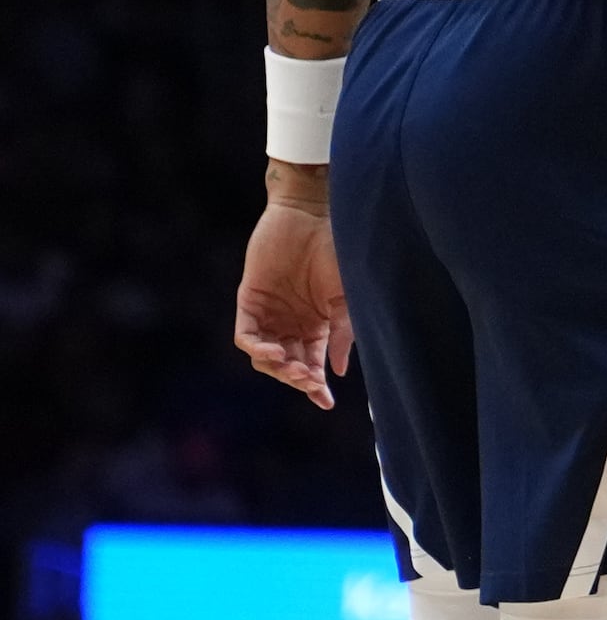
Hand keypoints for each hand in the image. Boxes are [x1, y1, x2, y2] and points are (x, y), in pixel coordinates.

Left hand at [234, 190, 354, 407]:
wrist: (313, 216)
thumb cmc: (337, 251)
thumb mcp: (347, 298)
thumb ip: (343, 333)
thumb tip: (338, 371)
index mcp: (317, 325)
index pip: (312, 364)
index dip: (316, 386)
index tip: (325, 403)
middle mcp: (291, 323)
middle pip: (287, 364)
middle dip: (296, 378)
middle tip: (308, 381)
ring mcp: (268, 313)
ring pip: (264, 356)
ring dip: (277, 367)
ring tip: (292, 368)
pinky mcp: (249, 301)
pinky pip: (246, 336)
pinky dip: (257, 349)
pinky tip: (273, 352)